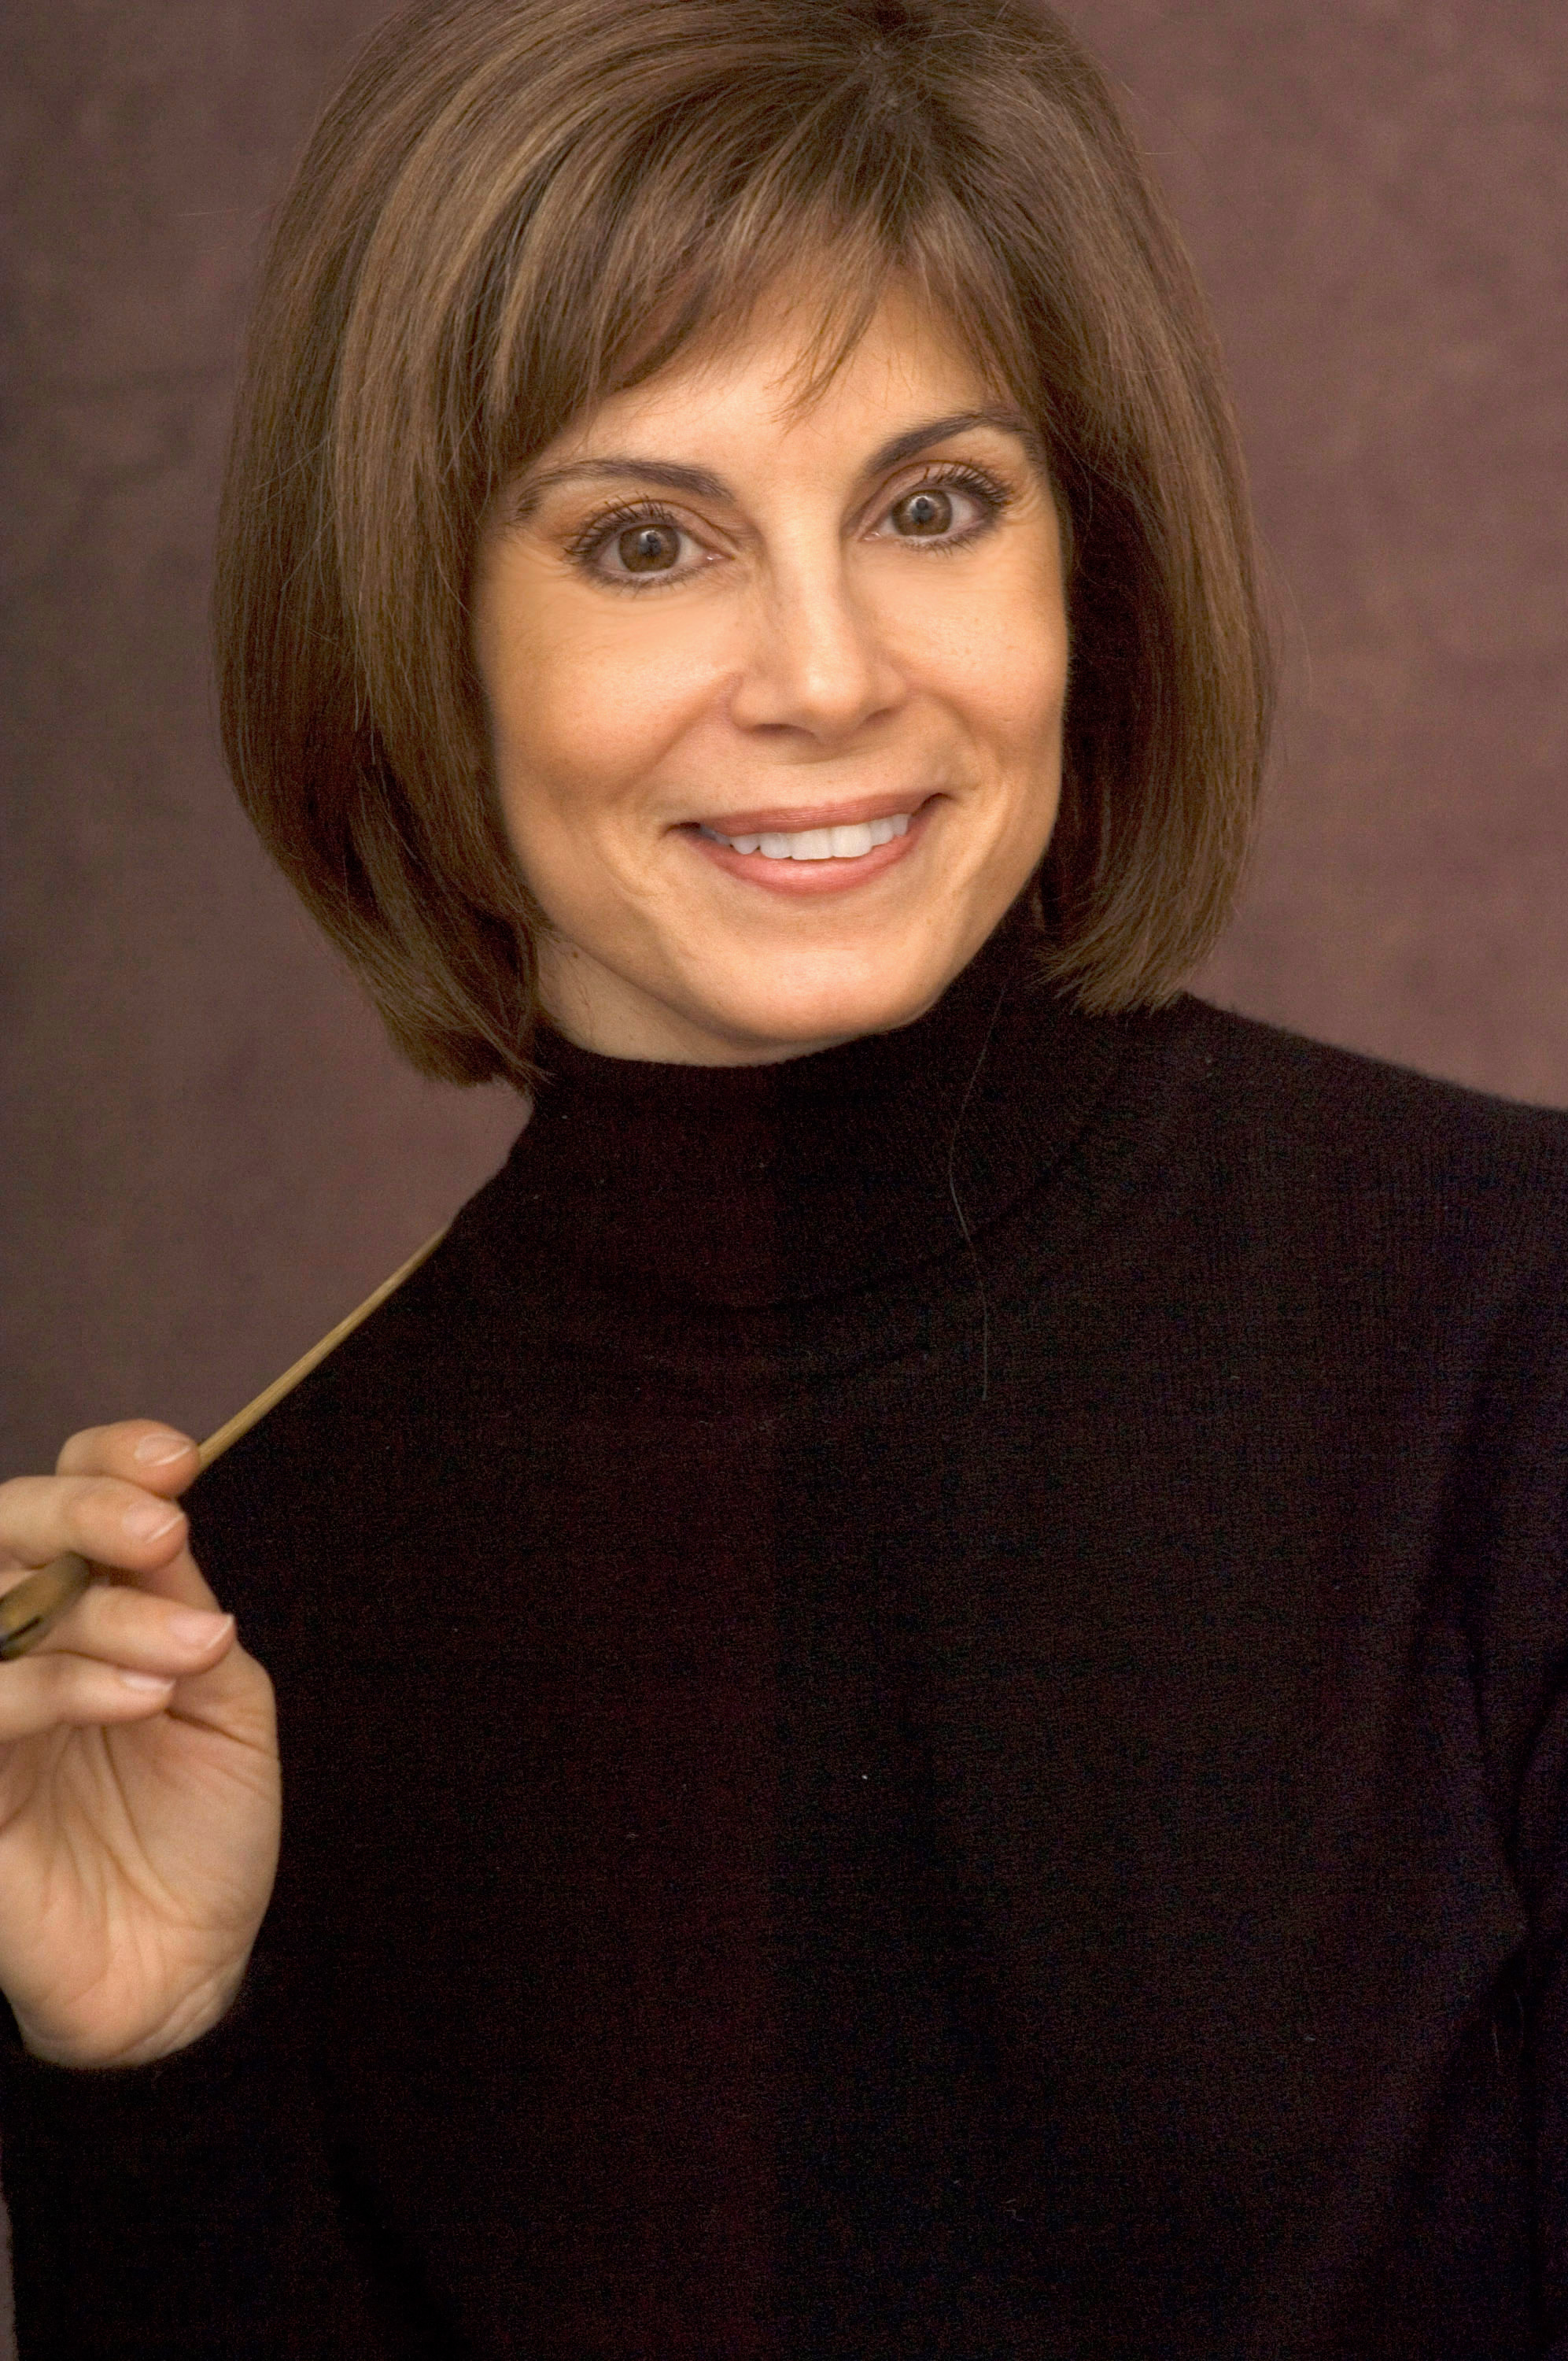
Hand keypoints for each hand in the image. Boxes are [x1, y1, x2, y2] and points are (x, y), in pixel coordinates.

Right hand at [0, 1421, 279, 2067]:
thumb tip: (162, 1512)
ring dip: (99, 1612)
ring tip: (190, 1649)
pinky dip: (63, 1685)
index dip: (104, 1459)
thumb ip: (181, 1606)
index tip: (178, 1460)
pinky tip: (141, 1694)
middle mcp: (12, 1645)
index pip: (61, 1496)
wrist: (187, 1969)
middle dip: (82, 1509)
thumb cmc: (200, 1828)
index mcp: (76, 1608)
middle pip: (0, 1529)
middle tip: (163, 1528)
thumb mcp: (218, 1696)